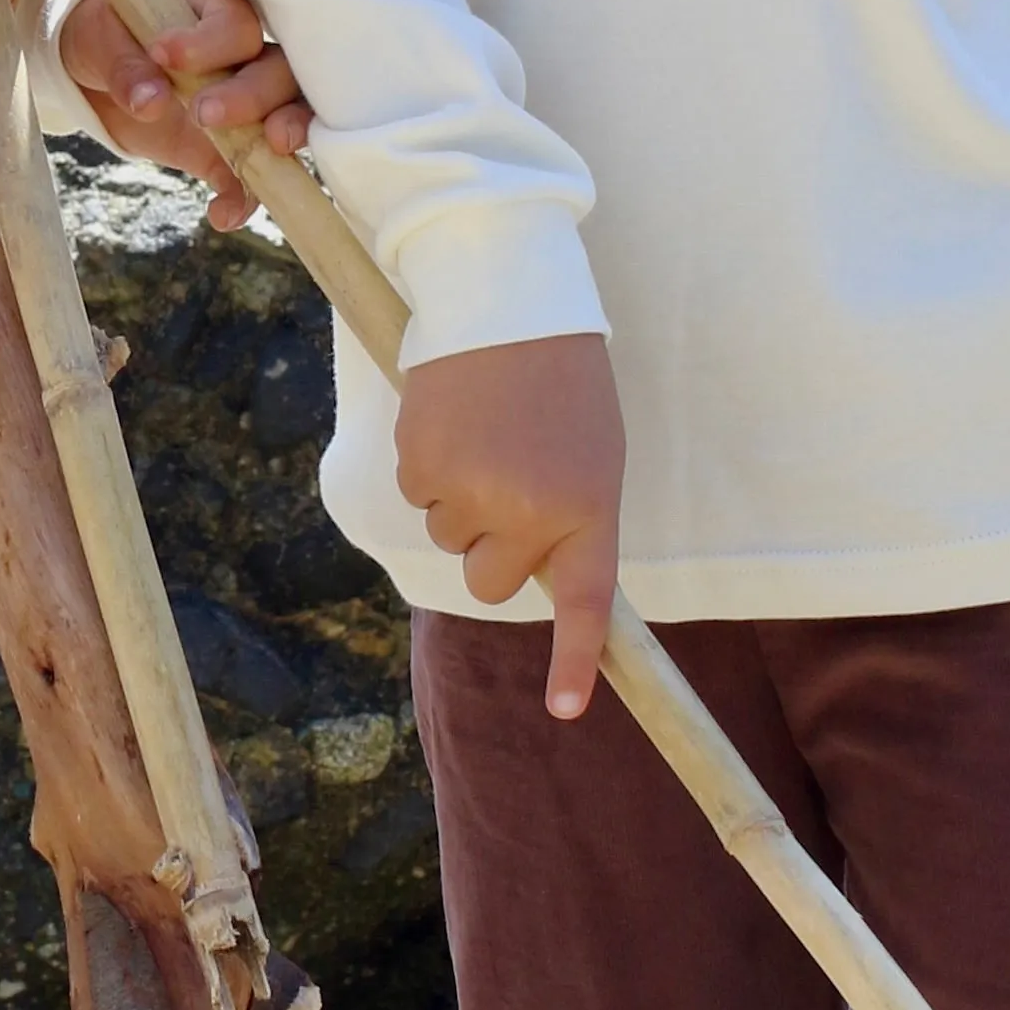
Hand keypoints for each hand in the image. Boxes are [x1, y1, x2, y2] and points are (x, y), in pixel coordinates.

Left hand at [56, 0, 310, 230]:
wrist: (97, 72)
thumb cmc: (109, 36)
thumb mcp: (103, 40)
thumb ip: (126, 66)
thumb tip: (150, 101)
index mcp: (214, 15)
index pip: (234, 25)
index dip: (208, 43)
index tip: (161, 55)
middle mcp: (243, 58)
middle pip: (278, 71)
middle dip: (251, 94)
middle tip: (203, 114)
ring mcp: (245, 106)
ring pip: (288, 115)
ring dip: (285, 133)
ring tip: (272, 150)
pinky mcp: (228, 150)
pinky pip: (251, 174)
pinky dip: (245, 195)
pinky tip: (223, 213)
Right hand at [393, 333, 624, 720]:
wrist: (508, 299)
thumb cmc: (561, 381)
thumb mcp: (592, 453)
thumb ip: (568, 518)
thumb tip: (519, 572)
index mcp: (588, 505)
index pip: (583, 602)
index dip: (574, 660)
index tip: (565, 710)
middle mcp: (529, 510)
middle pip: (489, 580)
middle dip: (489, 547)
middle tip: (509, 481)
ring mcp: (470, 490)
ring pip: (449, 535)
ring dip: (459, 499)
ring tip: (486, 434)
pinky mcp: (420, 463)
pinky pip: (418, 494)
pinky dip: (429, 467)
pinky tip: (454, 420)